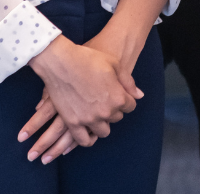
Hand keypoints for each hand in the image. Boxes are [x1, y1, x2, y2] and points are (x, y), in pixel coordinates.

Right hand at [20, 37, 139, 160]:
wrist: (60, 62)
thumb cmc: (88, 59)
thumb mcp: (114, 64)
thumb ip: (128, 82)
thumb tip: (139, 95)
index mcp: (118, 98)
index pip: (131, 106)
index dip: (126, 99)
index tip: (119, 94)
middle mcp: (105, 112)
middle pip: (117, 118)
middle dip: (114, 110)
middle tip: (105, 100)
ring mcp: (89, 119)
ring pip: (103, 131)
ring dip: (102, 124)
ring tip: (96, 114)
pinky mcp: (73, 123)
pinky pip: (84, 140)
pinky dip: (88, 138)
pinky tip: (87, 130)